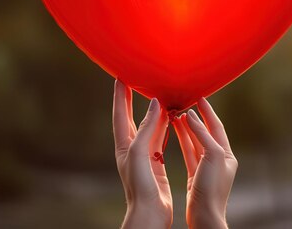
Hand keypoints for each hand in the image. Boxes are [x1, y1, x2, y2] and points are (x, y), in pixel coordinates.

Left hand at [113, 80, 172, 228]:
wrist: (149, 213)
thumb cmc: (140, 185)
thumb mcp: (140, 152)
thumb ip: (148, 127)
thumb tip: (155, 103)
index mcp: (124, 145)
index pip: (120, 113)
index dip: (120, 95)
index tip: (120, 77)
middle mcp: (132, 148)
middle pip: (131, 117)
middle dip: (132, 99)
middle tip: (135, 80)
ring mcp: (144, 155)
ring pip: (149, 127)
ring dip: (153, 111)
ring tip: (158, 94)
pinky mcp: (156, 162)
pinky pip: (161, 138)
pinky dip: (165, 126)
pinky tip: (171, 118)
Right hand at [173, 98, 237, 228]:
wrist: (205, 216)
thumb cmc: (212, 187)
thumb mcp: (212, 155)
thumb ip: (202, 134)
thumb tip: (191, 116)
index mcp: (227, 154)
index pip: (217, 127)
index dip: (208, 112)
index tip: (199, 98)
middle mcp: (218, 159)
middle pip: (206, 133)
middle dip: (196, 118)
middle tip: (185, 104)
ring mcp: (206, 167)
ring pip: (195, 142)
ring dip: (187, 128)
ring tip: (177, 115)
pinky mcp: (194, 175)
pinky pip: (188, 152)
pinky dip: (183, 141)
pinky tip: (176, 132)